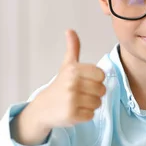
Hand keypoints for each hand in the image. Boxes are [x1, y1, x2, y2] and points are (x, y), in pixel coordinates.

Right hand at [13, 29, 105, 145]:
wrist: (43, 108)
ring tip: (78, 102)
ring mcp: (72, 100)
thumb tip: (70, 30)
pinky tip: (75, 111)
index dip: (96, 80)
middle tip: (81, 94)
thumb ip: (72, 48)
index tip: (85, 82)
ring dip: (90, 105)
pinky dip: (85, 115)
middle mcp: (72, 84)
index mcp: (74, 70)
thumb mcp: (67, 65)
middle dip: (94, 93)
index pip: (101, 75)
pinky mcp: (72, 115)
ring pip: (98, 103)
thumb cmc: (59, 86)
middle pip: (102, 90)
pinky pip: (91, 115)